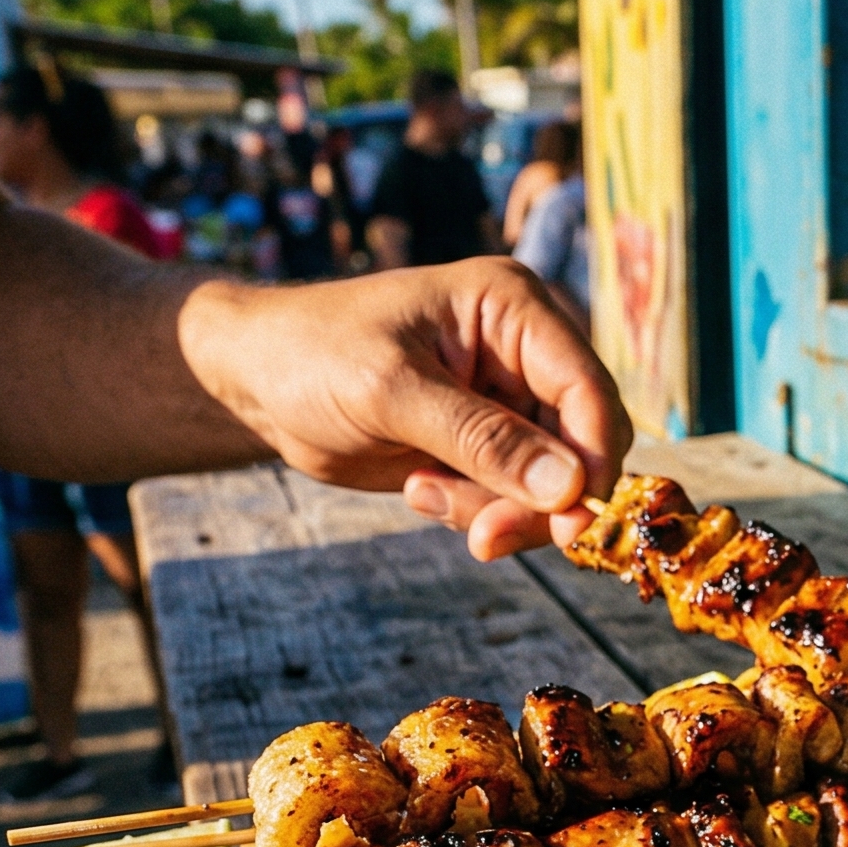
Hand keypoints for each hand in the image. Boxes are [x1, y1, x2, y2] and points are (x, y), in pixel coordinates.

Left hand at [179, 259, 632, 558]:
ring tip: (425, 495)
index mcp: (516, 309)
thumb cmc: (311, 354)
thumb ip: (482, 440)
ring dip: (497, 510)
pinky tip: (421, 488)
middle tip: (483, 537)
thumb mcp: (391, 392)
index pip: (589, 392)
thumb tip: (568, 489)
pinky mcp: (490, 443)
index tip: (570, 525)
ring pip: (552, 484)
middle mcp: (528, 352)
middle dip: (539, 501)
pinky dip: (478, 511)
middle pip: (582, 447)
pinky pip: (516, 498)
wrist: (255, 375)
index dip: (592, 462)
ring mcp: (511, 400)